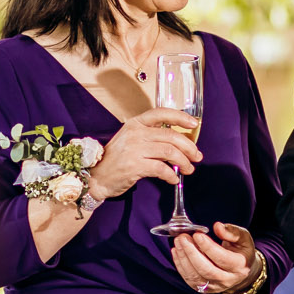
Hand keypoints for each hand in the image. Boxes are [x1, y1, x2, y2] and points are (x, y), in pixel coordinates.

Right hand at [87, 108, 201, 200]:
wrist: (96, 177)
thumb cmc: (116, 160)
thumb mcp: (130, 140)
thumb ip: (151, 137)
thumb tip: (179, 143)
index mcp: (135, 124)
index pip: (161, 113)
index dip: (180, 117)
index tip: (194, 124)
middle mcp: (135, 133)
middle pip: (171, 136)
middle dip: (189, 147)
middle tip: (196, 156)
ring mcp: (134, 149)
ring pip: (170, 152)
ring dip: (184, 162)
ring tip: (188, 169)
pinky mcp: (135, 166)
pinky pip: (162, 169)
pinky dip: (172, 175)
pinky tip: (173, 179)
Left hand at [172, 222, 259, 293]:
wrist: (241, 271)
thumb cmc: (241, 251)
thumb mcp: (243, 239)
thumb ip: (232, 232)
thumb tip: (217, 226)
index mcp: (239, 265)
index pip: (222, 258)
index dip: (208, 246)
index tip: (197, 234)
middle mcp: (227, 279)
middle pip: (206, 269)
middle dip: (191, 252)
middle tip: (183, 237)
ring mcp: (214, 286)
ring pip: (195, 275)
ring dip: (183, 258)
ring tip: (178, 242)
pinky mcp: (203, 289)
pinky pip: (188, 279)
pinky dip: (180, 265)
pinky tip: (177, 251)